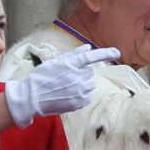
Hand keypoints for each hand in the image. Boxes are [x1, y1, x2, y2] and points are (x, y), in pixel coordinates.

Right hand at [3, 44, 119, 126]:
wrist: (32, 97)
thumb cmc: (40, 77)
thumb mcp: (54, 62)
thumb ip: (73, 55)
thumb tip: (87, 48)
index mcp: (71, 64)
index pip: (92, 56)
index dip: (106, 53)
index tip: (117, 53)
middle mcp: (78, 76)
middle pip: (89, 72)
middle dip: (80, 73)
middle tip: (65, 78)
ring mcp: (80, 90)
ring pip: (90, 84)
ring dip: (82, 84)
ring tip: (66, 88)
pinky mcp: (80, 102)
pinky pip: (87, 96)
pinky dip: (81, 95)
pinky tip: (68, 96)